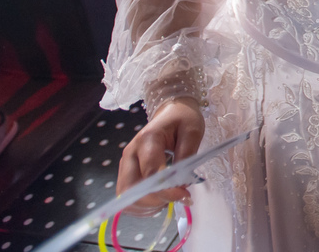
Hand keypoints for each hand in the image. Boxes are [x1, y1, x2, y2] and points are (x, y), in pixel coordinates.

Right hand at [117, 98, 204, 215]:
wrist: (172, 113)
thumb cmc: (183, 120)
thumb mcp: (193, 131)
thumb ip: (187, 156)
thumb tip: (181, 183)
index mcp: (146, 140)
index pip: (150, 173)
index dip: (166, 190)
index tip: (185, 195)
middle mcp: (130, 154)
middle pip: (132, 189)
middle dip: (155, 200)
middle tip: (179, 197)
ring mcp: (125, 165)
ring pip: (127, 198)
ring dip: (149, 205)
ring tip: (171, 196)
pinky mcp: (126, 175)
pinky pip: (128, 200)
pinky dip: (144, 206)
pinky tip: (161, 199)